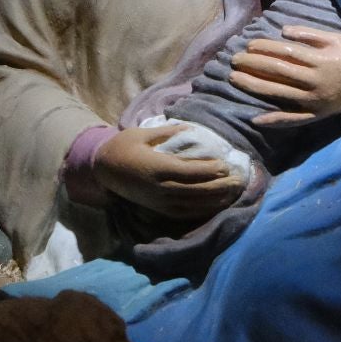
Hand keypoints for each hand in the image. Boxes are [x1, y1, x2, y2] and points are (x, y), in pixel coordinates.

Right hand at [94, 124, 243, 217]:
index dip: (209, 170)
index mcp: (157, 167)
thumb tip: (193, 129)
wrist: (103, 170)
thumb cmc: (123, 146)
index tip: (226, 165)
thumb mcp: (143, 133)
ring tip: (232, 194)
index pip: (189, 171)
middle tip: (238, 181)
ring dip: (214, 200)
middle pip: (195, 190)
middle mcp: (160, 188)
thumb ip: (170, 131)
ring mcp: (159, 201)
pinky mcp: (158, 209)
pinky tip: (214, 206)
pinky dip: (201, 210)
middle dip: (219, 187)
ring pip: (192, 204)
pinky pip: (183, 213)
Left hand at [230, 25, 340, 125]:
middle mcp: (315, 82)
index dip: (265, 48)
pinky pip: (293, 119)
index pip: (286, 53)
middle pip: (278, 72)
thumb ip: (310, 34)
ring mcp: (315, 101)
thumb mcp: (336, 38)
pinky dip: (275, 120)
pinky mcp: (317, 114)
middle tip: (234, 60)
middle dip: (254, 65)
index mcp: (320, 61)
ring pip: (280, 93)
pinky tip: (256, 119)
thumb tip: (283, 30)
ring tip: (235, 79)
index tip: (248, 45)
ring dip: (255, 86)